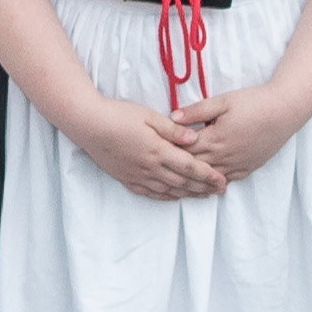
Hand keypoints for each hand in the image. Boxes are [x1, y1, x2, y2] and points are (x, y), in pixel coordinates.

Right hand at [76, 103, 222, 201]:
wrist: (88, 125)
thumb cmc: (118, 115)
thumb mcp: (149, 116)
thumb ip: (173, 130)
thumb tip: (195, 138)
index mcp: (158, 151)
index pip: (189, 167)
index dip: (207, 175)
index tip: (222, 180)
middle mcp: (150, 168)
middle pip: (182, 181)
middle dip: (203, 187)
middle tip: (220, 191)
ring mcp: (138, 175)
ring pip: (169, 190)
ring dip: (188, 194)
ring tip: (204, 196)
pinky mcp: (127, 178)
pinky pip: (151, 193)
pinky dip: (166, 196)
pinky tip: (174, 196)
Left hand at [170, 83, 311, 185]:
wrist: (285, 111)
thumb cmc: (254, 102)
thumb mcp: (223, 101)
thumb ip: (197, 111)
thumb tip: (172, 117)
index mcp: (215, 139)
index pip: (184, 149)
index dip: (169, 150)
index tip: (154, 150)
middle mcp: (224, 156)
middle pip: (194, 167)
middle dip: (177, 167)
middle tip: (159, 168)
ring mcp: (237, 165)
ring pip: (209, 178)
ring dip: (193, 180)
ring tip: (177, 182)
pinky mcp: (248, 168)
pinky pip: (226, 180)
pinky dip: (213, 184)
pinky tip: (204, 187)